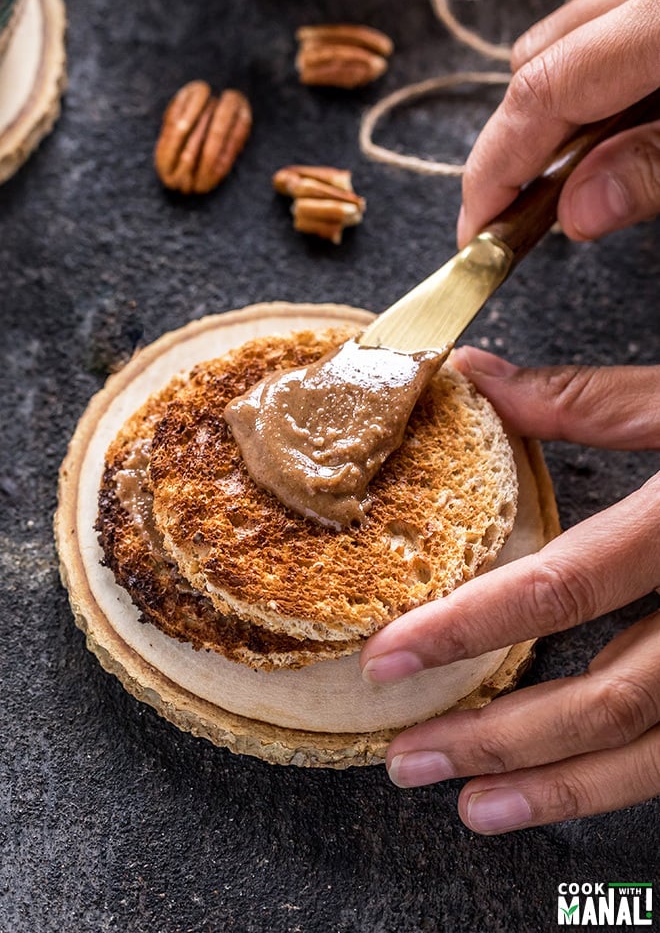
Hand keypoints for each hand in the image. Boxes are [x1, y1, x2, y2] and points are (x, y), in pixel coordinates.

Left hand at [360, 347, 659, 832]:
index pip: (566, 586)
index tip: (387, 658)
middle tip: (409, 760)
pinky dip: (628, 778)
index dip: (470, 626)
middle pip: (610, 695)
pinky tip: (570, 788)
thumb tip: (477, 378)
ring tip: (473, 806)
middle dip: (500, 737)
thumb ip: (588, 400)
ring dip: (560, 787)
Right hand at [457, 0, 659, 246]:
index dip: (493, 170)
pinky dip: (586, 88)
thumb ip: (654, 168)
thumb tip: (576, 213)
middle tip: (514, 220)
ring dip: (548, 116)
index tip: (476, 233)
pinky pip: (601, 30)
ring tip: (562, 183)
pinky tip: (605, 132)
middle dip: (511, 149)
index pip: (541, 90)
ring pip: (563, 42)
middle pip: (536, 62)